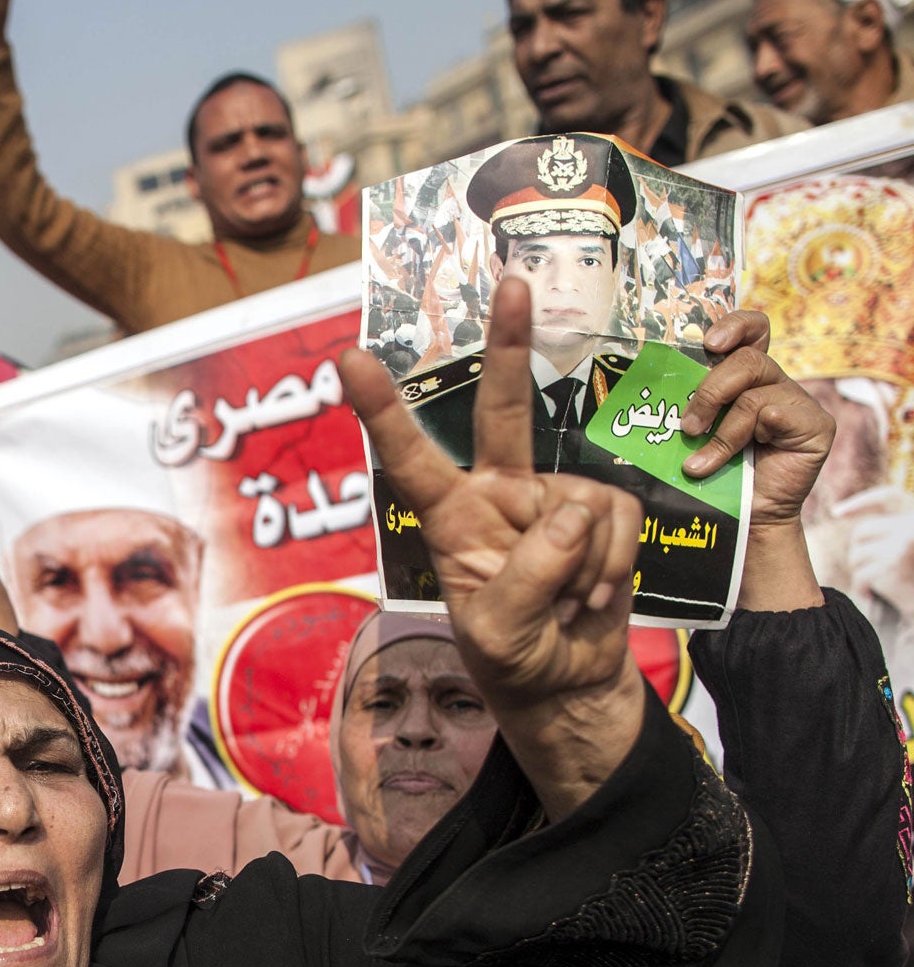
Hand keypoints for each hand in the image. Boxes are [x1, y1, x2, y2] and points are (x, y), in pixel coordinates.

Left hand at [344, 275, 645, 819]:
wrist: (568, 683)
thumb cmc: (515, 657)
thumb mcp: (498, 632)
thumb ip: (525, 574)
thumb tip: (570, 515)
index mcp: (451, 517)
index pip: (409, 457)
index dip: (381, 409)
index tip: (346, 359)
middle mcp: (499, 493)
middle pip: (504, 411)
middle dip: (511, 346)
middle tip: (514, 283)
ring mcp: (553, 498)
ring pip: (583, 503)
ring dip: (585, 567)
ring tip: (565, 606)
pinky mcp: (603, 511)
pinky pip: (620, 521)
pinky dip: (614, 567)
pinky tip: (594, 598)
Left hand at [681, 310, 833, 527]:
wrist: (744, 516)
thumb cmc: (716, 472)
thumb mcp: (698, 430)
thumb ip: (690, 404)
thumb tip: (652, 390)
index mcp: (748, 377)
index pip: (753, 331)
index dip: (735, 326)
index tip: (709, 342)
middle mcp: (776, 383)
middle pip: (747, 360)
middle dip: (710, 392)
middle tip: (687, 427)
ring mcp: (800, 403)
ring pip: (754, 394)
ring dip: (719, 430)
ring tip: (698, 462)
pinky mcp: (817, 425)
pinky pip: (775, 415)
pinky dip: (744, 439)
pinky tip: (737, 461)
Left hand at [840, 486, 913, 615]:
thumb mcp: (905, 544)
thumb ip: (887, 529)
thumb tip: (837, 512)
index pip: (890, 496)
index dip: (863, 501)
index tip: (836, 512)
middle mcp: (911, 527)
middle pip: (863, 531)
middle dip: (859, 550)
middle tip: (869, 568)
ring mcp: (901, 544)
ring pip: (858, 554)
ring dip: (860, 571)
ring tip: (874, 583)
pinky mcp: (893, 565)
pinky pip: (861, 574)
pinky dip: (862, 587)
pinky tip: (870, 594)